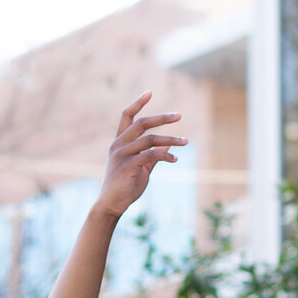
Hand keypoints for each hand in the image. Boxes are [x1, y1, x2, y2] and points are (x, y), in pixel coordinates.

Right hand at [93, 91, 186, 220]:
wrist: (111, 205)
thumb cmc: (125, 186)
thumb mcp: (141, 168)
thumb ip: (151, 155)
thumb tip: (166, 145)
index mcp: (120, 142)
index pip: (127, 116)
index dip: (138, 103)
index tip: (150, 92)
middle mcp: (118, 145)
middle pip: (142, 123)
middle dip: (162, 118)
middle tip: (179, 115)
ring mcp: (121, 154)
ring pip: (150, 139)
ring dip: (170, 139)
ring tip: (185, 142)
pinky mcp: (127, 166)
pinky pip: (150, 155)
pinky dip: (166, 155)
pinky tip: (175, 159)